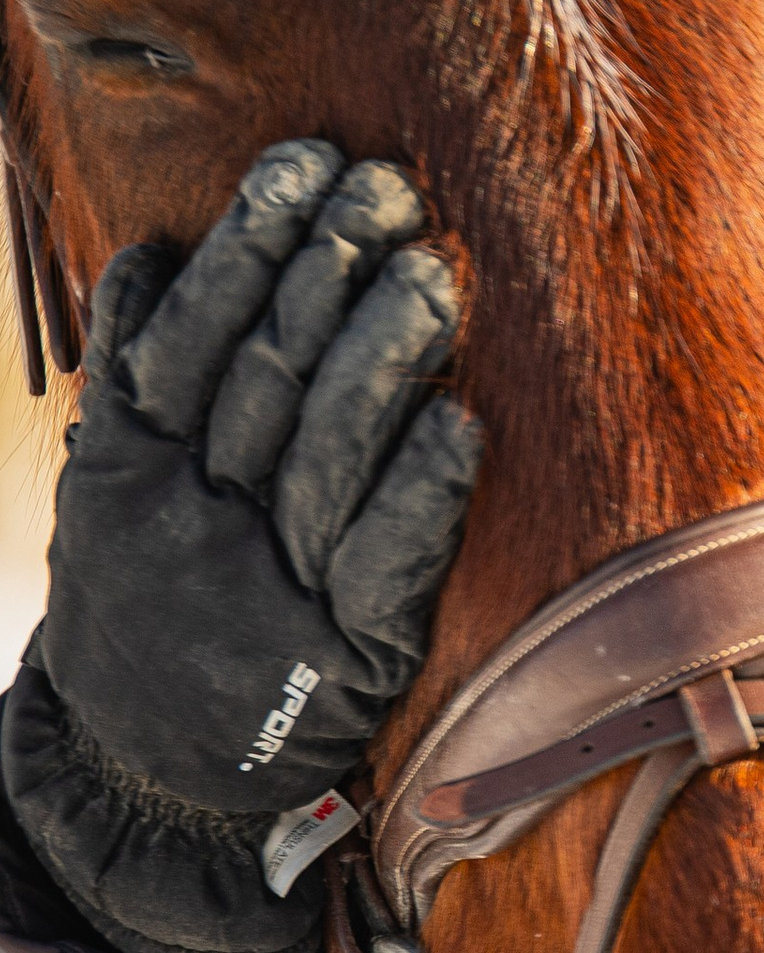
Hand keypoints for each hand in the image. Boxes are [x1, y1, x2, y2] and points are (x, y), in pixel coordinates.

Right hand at [2, 140, 480, 952]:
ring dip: (381, 357)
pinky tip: (463, 425)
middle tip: (388, 188)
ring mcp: (272, 592)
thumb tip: (148, 256)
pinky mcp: (348, 656)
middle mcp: (194, 527)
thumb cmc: (152, 608)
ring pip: (325, 456)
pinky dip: (423, 493)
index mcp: (130, 478)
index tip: (305, 165)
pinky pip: (387, 565)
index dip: (246, 248)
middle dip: (327, 273)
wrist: (146, 787)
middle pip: (263, 382)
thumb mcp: (111, 496)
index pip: (187, 339)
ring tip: (433, 270)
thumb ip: (133, 382)